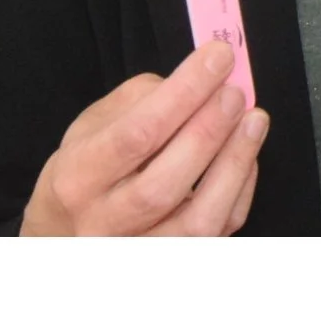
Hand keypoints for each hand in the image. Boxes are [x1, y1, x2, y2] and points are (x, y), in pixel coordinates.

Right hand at [20, 41, 269, 235]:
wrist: (66, 235)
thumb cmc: (86, 170)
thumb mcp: (93, 124)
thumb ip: (141, 99)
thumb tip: (199, 84)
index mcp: (76, 179)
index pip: (135, 136)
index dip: (182, 94)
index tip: (217, 58)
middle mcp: (102, 225)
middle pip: (163, 184)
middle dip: (208, 131)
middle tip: (234, 92)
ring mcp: (138, 252)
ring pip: (196, 221)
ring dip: (234, 164)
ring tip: (254, 119)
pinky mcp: (172, 262)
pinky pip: (218, 232)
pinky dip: (240, 190)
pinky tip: (246, 154)